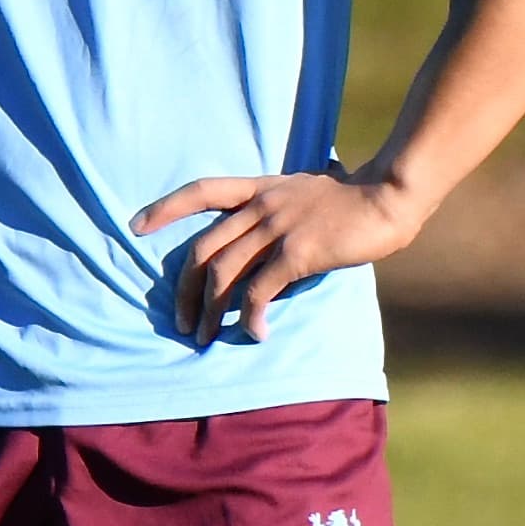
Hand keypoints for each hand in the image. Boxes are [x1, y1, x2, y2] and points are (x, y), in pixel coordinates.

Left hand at [132, 170, 423, 343]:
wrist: (388, 195)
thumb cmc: (353, 200)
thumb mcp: (304, 194)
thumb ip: (277, 212)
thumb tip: (260, 245)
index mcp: (260, 188)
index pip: (201, 190)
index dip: (165, 208)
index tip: (136, 225)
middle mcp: (261, 205)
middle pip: (203, 249)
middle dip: (184, 290)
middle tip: (181, 322)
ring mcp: (278, 228)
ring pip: (224, 274)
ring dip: (209, 312)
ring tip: (205, 338)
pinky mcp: (298, 253)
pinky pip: (260, 291)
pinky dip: (250, 317)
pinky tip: (254, 334)